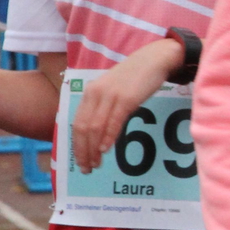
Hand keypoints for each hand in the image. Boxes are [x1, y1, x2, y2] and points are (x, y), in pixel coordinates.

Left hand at [70, 38, 181, 173]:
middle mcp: (95, 94)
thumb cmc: (134, 78)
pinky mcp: (126, 98)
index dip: (77, 146)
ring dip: (94, 149)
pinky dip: (108, 137)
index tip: (80, 162)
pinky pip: (113, 121)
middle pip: (83, 128)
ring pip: (95, 127)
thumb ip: (102, 108)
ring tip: (96, 163)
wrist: (153, 60)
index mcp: (89, 93)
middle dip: (83, 151)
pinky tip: (106, 149)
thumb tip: (97, 136)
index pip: (76, 124)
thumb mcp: (112, 91)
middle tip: (87, 168)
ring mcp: (110, 96)